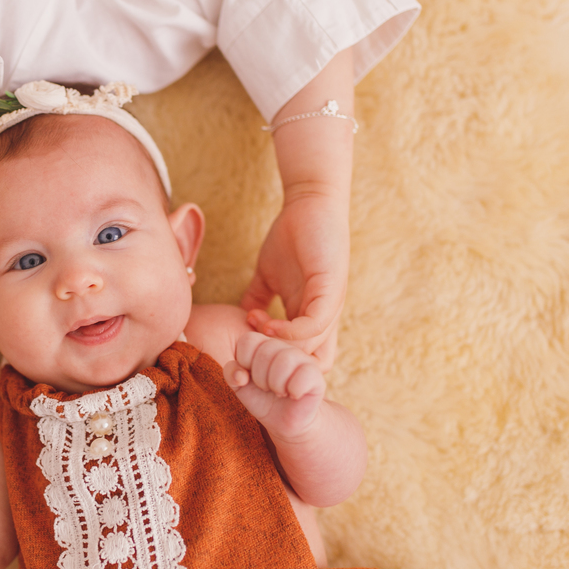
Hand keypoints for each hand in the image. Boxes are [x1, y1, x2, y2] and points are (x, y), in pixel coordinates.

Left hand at [225, 331, 325, 441]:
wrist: (283, 420)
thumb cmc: (261, 398)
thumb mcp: (239, 386)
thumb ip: (231, 373)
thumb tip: (241, 374)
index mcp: (264, 344)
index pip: (248, 340)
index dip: (243, 362)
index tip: (250, 376)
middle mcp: (284, 347)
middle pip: (265, 351)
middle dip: (260, 377)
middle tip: (267, 388)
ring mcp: (302, 358)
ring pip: (285, 360)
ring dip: (276, 384)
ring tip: (279, 392)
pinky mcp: (316, 375)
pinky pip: (303, 376)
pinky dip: (293, 391)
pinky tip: (294, 395)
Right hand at [241, 190, 347, 370]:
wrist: (310, 203)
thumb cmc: (292, 236)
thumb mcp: (268, 274)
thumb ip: (257, 297)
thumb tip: (239, 315)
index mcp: (309, 316)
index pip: (305, 358)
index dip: (279, 365)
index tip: (249, 353)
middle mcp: (324, 316)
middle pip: (310, 362)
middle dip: (277, 365)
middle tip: (250, 351)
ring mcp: (329, 305)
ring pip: (311, 347)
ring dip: (278, 346)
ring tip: (254, 331)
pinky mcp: (329, 289)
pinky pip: (314, 324)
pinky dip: (289, 330)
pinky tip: (265, 322)